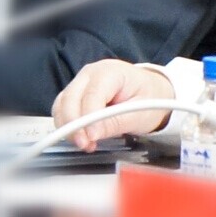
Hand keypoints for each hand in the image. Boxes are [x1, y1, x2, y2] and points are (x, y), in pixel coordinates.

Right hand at [52, 60, 175, 151]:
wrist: (154, 92)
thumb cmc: (151, 98)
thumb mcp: (141, 112)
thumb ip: (117, 122)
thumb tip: (92, 134)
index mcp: (111, 71)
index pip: (92, 94)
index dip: (88, 118)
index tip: (91, 137)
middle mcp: (91, 73)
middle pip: (70, 98)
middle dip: (74, 125)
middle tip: (85, 144)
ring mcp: (81, 82)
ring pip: (61, 105)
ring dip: (68, 127)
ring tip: (86, 144)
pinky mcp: (75, 94)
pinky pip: (62, 110)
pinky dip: (68, 126)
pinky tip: (82, 138)